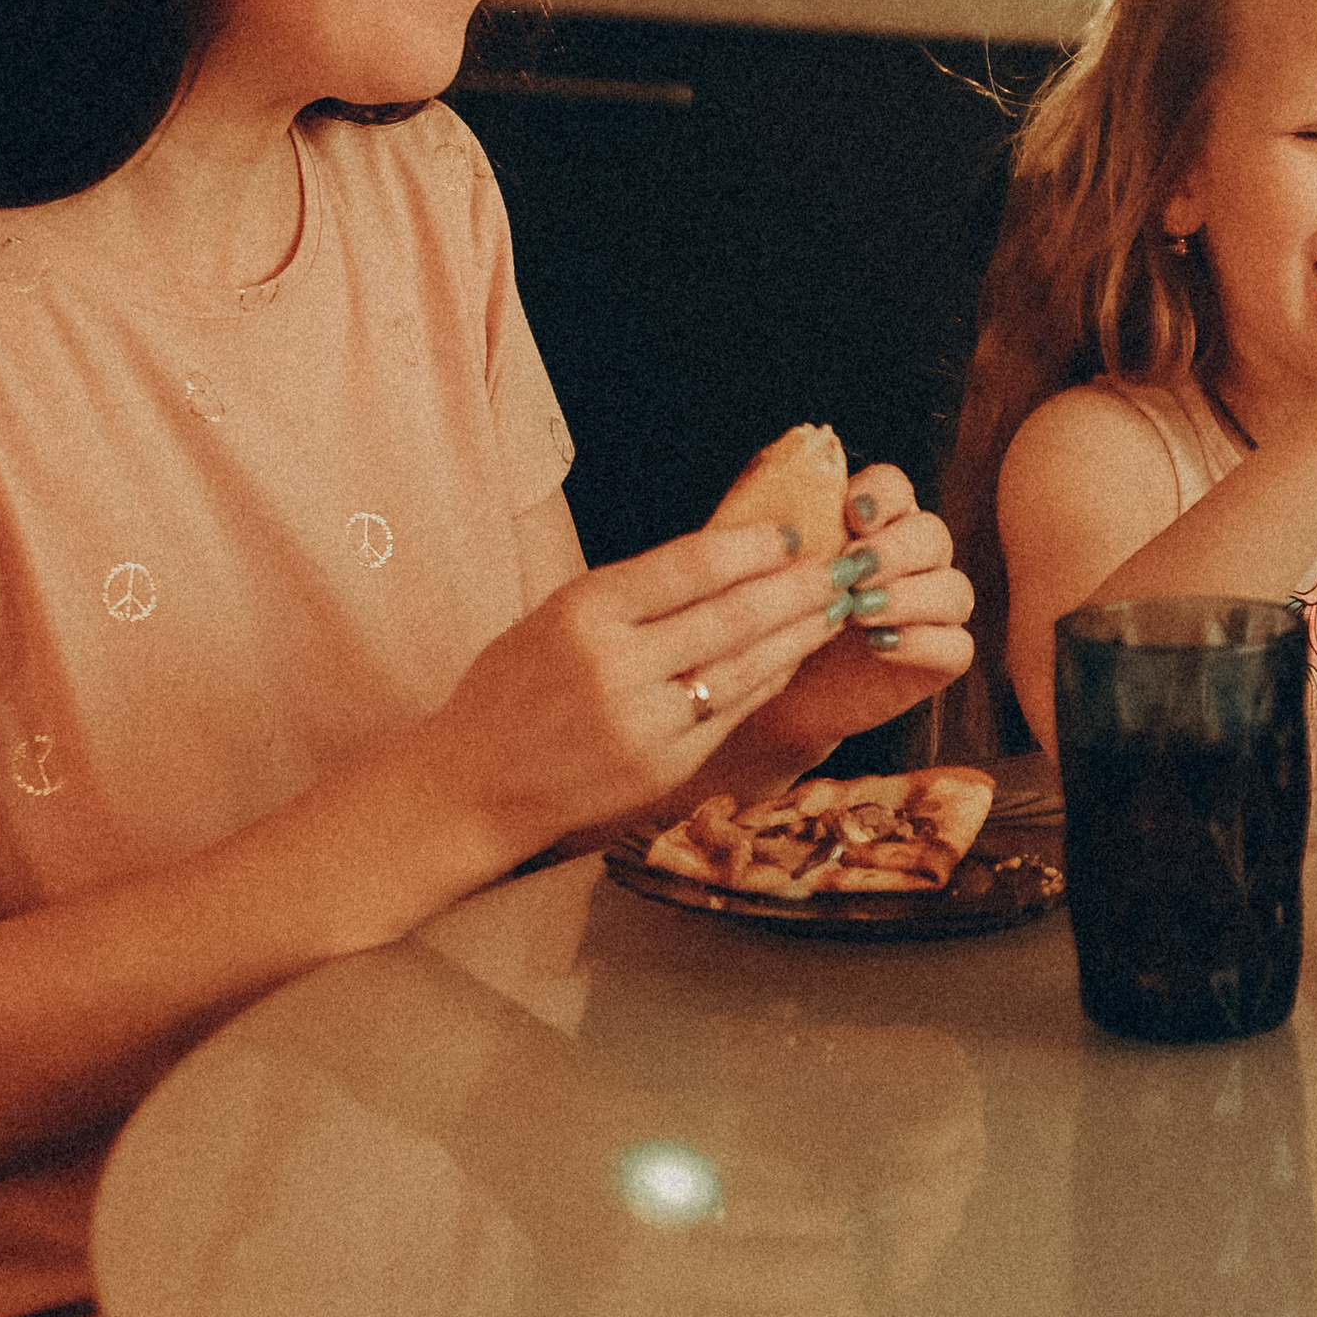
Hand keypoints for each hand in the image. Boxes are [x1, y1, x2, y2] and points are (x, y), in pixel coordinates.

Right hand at [436, 519, 838, 859]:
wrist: (475, 784)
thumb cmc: (513, 689)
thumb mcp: (554, 617)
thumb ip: (631, 594)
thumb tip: (723, 556)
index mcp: (584, 612)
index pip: (690, 565)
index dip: (751, 545)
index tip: (791, 531)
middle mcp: (617, 665)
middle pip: (732, 614)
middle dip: (797, 586)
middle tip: (841, 564)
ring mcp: (645, 722)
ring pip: (745, 666)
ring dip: (799, 633)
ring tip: (834, 607)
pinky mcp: (665, 766)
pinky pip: (735, 711)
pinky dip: (770, 678)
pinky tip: (794, 655)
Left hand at [727, 462, 975, 772]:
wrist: (777, 693)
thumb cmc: (771, 622)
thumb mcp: (764, 569)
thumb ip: (777, 524)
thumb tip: (780, 466)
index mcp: (876, 524)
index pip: (896, 488)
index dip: (880, 495)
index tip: (851, 514)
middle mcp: (914, 560)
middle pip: (931, 534)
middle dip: (894, 549)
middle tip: (853, 570)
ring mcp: (934, 609)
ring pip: (954, 589)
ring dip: (909, 596)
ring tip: (860, 613)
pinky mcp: (943, 657)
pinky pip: (958, 645)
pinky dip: (922, 642)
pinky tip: (878, 647)